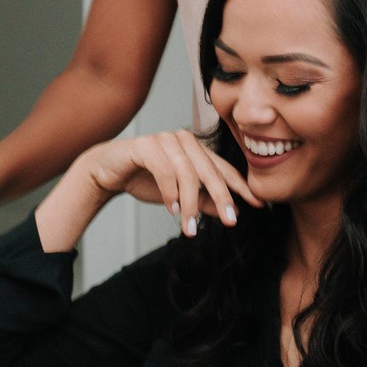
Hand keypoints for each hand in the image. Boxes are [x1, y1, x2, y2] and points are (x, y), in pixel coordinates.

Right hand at [84, 130, 262, 236]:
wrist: (107, 171)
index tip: (258, 205)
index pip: (223, 168)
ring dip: (191, 203)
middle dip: (222, 197)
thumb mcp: (180, 196)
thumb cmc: (145, 179)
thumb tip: (231, 213)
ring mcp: (164, 139)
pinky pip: (164, 170)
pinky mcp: (146, 145)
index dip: (241, 187)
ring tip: (190, 226)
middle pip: (210, 170)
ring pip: (188, 173)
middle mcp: (183, 140)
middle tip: (231, 221)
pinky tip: (172, 209)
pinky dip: (170, 192)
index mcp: (195, 150)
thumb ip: (204, 201)